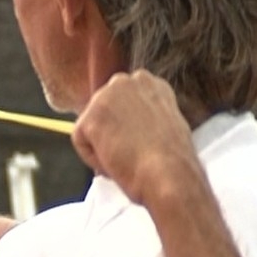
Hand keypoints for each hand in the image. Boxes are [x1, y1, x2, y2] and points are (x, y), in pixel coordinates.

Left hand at [71, 70, 200, 205]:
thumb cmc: (174, 161)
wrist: (169, 175)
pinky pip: (82, 142)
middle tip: (130, 153)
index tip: (138, 140)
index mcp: (148, 83)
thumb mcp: (167, 124)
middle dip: (111, 132)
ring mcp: (106, 96)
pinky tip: (115, 163)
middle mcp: (126, 82)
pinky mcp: (91, 116)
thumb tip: (129, 126)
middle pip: (102, 110)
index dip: (127, 124)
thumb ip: (145, 116)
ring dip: (104, 146)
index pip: (122, 100)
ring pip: (91, 126)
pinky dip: (94, 159)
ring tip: (127, 159)